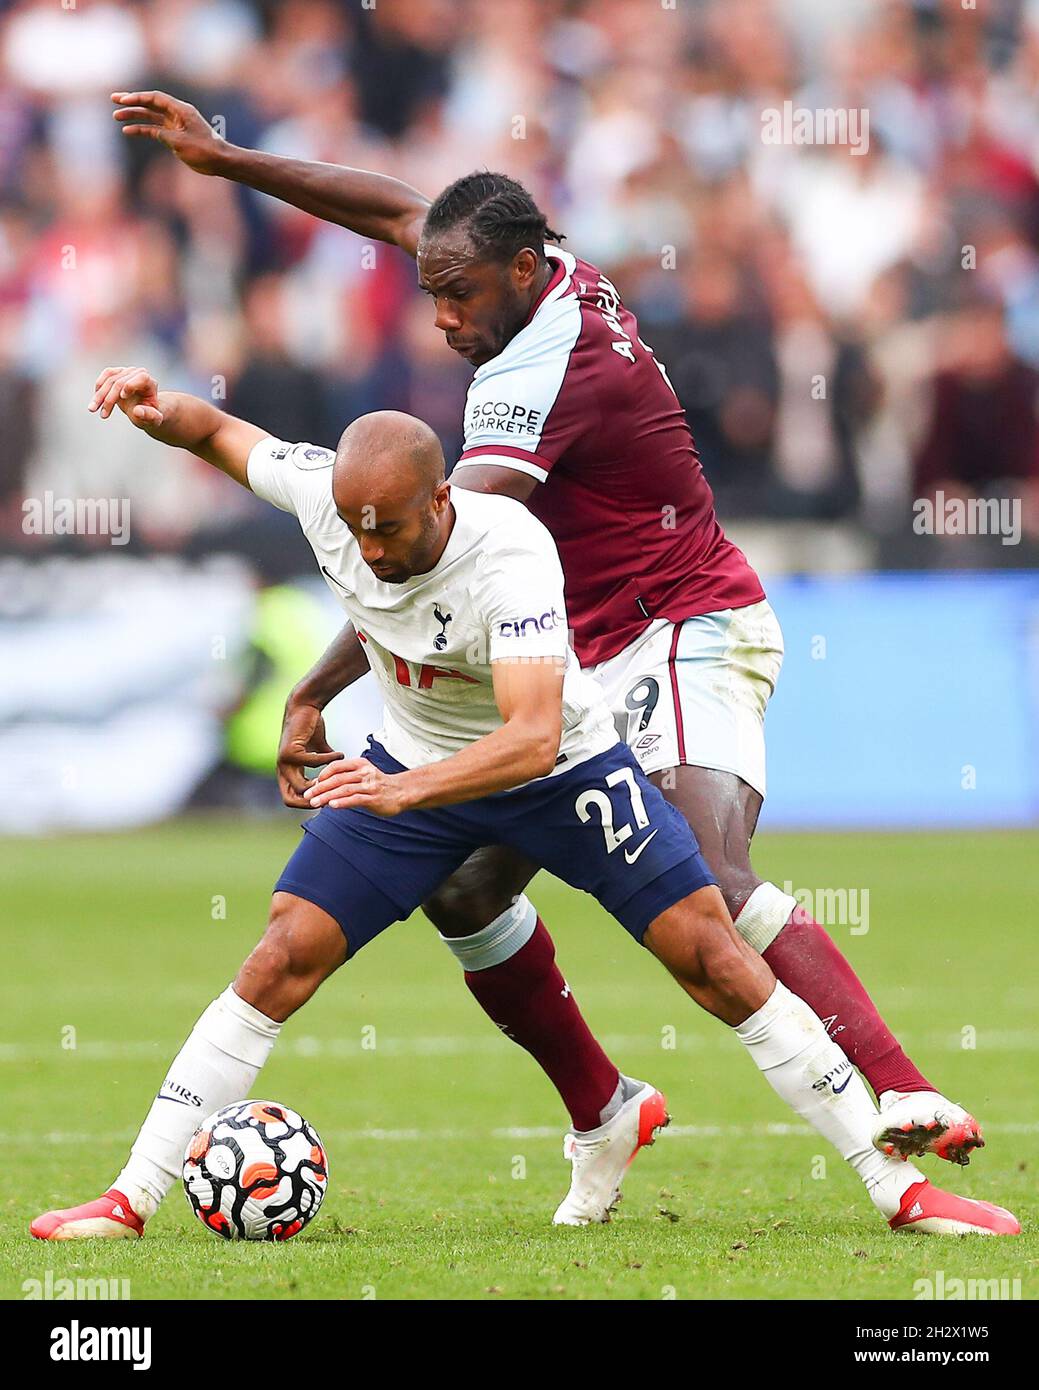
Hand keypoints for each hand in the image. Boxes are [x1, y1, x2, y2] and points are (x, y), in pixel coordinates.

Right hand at [89, 366, 163, 425]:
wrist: (144, 410)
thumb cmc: (150, 415)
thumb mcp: (154, 420)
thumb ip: (149, 416)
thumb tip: (137, 411)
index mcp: (150, 383)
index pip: (141, 377)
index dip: (131, 385)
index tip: (123, 397)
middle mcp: (139, 374)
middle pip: (121, 382)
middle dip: (109, 399)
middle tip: (103, 415)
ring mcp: (127, 372)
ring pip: (110, 379)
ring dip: (99, 395)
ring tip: (92, 410)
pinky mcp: (118, 372)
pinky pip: (106, 374)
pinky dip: (99, 387)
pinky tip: (95, 400)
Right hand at [111, 91, 226, 173]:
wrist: (220, 162)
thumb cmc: (205, 150)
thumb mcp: (181, 143)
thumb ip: (164, 135)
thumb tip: (151, 131)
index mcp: (181, 110)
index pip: (155, 98)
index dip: (138, 97)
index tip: (123, 100)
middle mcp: (177, 114)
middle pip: (150, 104)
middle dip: (132, 102)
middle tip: (114, 100)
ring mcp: (175, 124)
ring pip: (151, 117)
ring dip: (135, 116)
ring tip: (117, 117)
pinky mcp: (174, 136)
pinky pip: (155, 130)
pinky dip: (143, 130)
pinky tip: (129, 131)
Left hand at [277, 701, 341, 808]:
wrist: (304, 707)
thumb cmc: (311, 727)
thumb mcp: (319, 749)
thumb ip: (325, 763)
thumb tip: (337, 774)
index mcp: (287, 771)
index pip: (290, 798)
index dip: (306, 803)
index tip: (325, 797)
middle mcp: (282, 769)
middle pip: (290, 799)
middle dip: (312, 801)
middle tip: (332, 793)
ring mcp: (284, 762)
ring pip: (301, 787)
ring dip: (322, 784)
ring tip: (338, 775)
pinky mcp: (291, 752)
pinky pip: (312, 764)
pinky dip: (328, 761)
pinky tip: (340, 755)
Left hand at [304, 758, 410, 816]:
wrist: (402, 792)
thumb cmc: (379, 785)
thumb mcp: (362, 774)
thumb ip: (345, 777)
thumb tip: (321, 784)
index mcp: (359, 764)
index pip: (336, 766)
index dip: (322, 775)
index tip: (312, 785)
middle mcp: (364, 773)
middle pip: (337, 779)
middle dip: (320, 788)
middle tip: (307, 795)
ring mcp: (369, 785)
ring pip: (343, 790)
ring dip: (326, 796)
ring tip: (315, 803)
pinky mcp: (373, 798)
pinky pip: (354, 799)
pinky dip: (342, 802)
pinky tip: (332, 805)